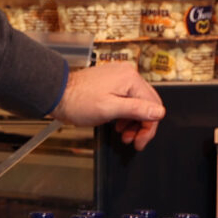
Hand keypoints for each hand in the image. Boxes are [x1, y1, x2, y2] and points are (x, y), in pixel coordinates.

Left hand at [50, 62, 164, 149]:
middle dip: (142, 125)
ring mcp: (120, 78)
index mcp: (130, 79)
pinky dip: (126, 114)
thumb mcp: (109, 109)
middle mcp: (128, 75)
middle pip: (148, 104)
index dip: (149, 128)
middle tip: (133, 141)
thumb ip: (136, 110)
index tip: (140, 142)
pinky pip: (128, 99)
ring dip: (134, 122)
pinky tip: (118, 124)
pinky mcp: (112, 83)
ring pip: (138, 103)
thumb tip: (159, 112)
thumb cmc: (78, 101)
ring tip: (124, 134)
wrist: (58, 94)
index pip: (153, 106)